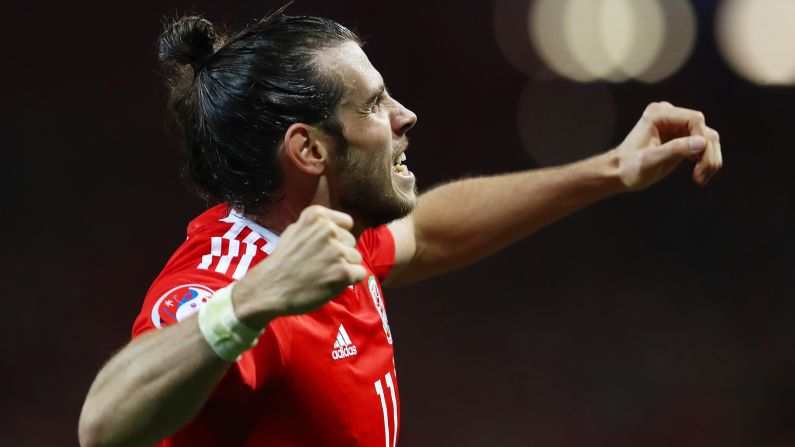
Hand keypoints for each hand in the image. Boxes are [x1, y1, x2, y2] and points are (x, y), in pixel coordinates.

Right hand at [233, 206, 366, 325]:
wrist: (270, 288)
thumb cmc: (282, 261)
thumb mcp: (294, 230)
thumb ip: (316, 227)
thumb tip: (336, 228)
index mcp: (316, 216)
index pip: (347, 223)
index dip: (338, 237)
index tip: (326, 248)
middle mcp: (328, 229)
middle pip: (352, 241)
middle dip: (341, 253)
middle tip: (321, 264)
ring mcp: (336, 251)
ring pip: (356, 258)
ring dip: (345, 267)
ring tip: (323, 274)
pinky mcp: (343, 272)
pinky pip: (360, 274)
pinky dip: (350, 281)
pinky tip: (331, 283)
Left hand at [613, 102, 722, 190]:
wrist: (619, 174)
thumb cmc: (629, 168)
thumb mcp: (649, 161)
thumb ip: (675, 150)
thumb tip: (702, 142)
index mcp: (658, 114)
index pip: (694, 120)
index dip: (702, 139)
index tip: (699, 162)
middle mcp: (669, 115)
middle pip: (704, 130)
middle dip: (707, 153)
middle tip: (701, 176)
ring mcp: (676, 125)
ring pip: (708, 138)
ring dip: (709, 159)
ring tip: (700, 179)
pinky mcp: (682, 137)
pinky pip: (704, 145)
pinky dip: (706, 160)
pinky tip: (700, 175)